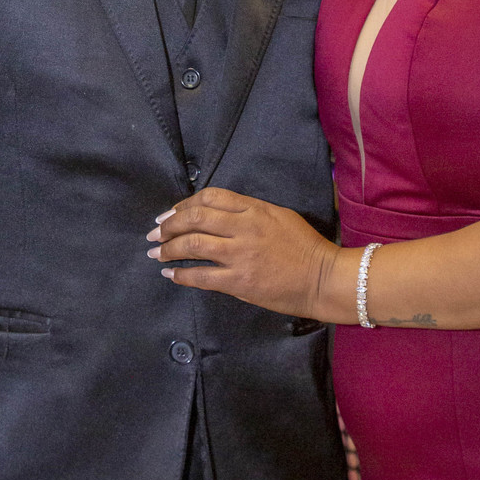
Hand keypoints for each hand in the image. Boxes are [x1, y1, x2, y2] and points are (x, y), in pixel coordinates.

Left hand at [148, 187, 342, 317]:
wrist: (323, 278)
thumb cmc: (305, 247)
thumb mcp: (279, 216)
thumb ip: (249, 212)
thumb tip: (216, 216)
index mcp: (255, 209)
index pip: (210, 197)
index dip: (185, 204)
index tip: (172, 213)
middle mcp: (244, 228)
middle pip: (195, 218)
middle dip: (169, 225)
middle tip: (155, 232)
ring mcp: (240, 255)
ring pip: (192, 245)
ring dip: (168, 249)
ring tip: (156, 253)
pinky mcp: (239, 282)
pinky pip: (201, 276)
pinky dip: (181, 275)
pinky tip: (171, 275)